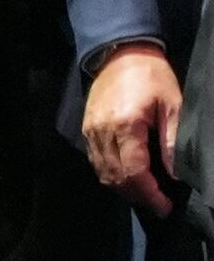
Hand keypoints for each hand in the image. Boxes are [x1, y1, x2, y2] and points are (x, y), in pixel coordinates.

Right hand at [83, 43, 181, 216]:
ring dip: (122, 188)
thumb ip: (172, 140)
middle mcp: (102, 131)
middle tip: (158, 205)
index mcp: (125, 125)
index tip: (165, 206)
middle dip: (138, 196)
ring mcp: (91, 131)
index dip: (150, 194)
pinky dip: (110, 174)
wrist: (121, 55)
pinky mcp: (86, 129)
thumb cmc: (152, 78)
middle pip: (115, 176)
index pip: (134, 171)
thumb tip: (175, 173)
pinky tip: (126, 177)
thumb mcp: (172, 105)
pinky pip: (95, 161)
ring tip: (144, 194)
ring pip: (102, 172)